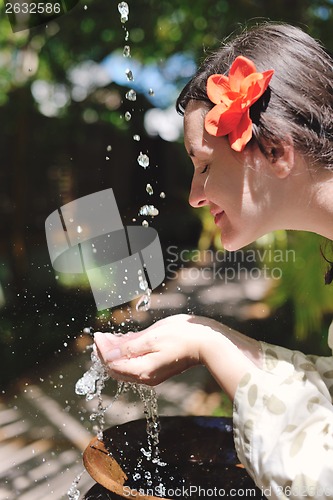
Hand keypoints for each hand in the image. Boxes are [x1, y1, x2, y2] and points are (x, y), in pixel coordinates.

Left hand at [94, 314, 221, 385]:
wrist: (207, 343)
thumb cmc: (182, 337)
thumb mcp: (152, 338)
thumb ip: (128, 346)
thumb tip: (107, 351)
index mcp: (142, 371)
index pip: (112, 363)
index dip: (102, 349)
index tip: (97, 334)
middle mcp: (145, 377)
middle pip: (116, 367)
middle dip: (105, 352)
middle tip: (100, 335)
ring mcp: (151, 373)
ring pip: (125, 365)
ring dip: (115, 352)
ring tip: (108, 337)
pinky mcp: (157, 367)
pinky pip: (135, 362)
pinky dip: (127, 353)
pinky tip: (124, 341)